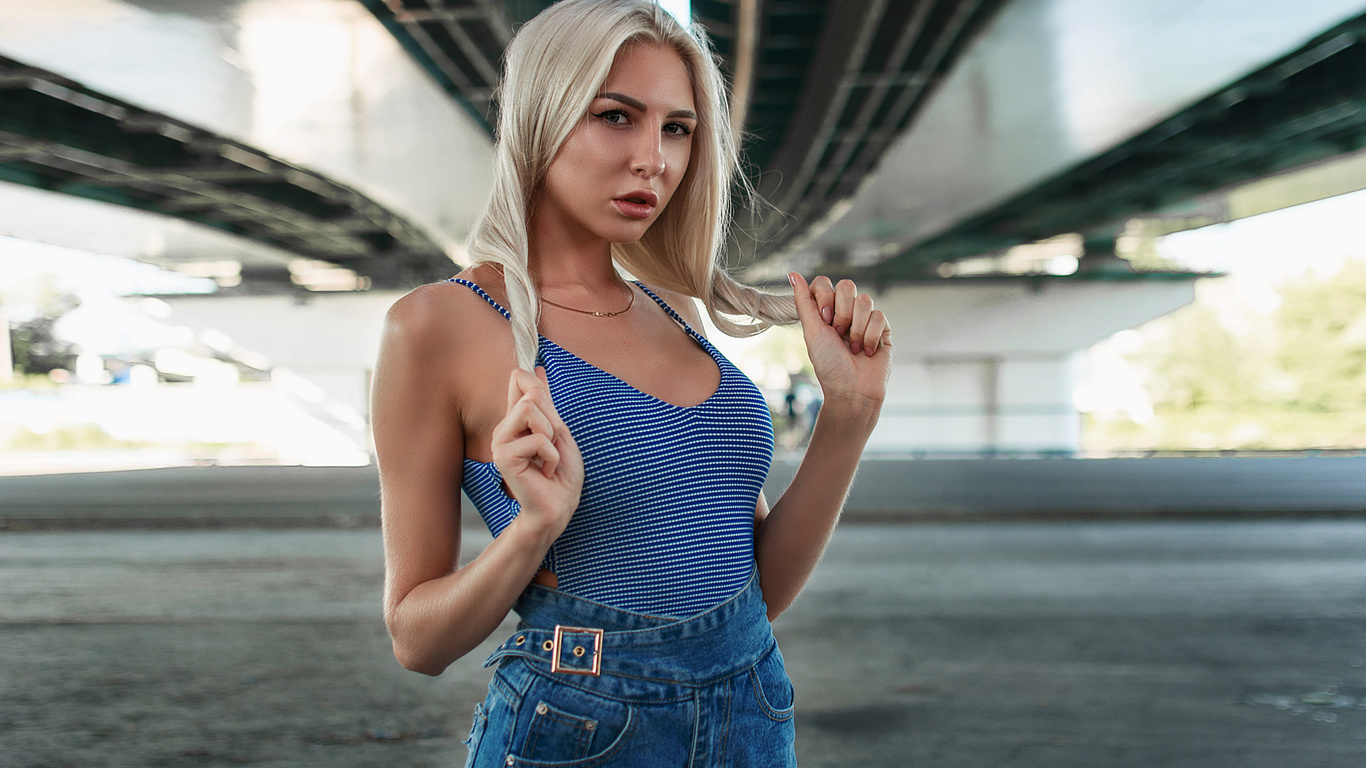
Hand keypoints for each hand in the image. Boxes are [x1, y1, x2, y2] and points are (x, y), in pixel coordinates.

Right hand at [490, 367, 582, 538]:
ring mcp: (500, 442)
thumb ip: (545, 401)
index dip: (538, 385)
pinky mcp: (503, 457)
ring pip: (529, 408)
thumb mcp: (558, 430)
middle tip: (553, 447)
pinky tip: (545, 473)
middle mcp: (504, 429)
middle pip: (531, 393)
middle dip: (553, 419)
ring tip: (548, 458)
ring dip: (551, 435)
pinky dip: (551, 455)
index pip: (519, 379)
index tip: (547, 406)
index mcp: (516, 420)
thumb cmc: (562, 473)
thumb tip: (536, 367)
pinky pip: (536, 438)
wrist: (560, 506)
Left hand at [789, 273, 890, 408]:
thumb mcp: (812, 332)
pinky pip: (879, 316)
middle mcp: (845, 312)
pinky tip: (866, 351)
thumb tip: (792, 274)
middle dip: (842, 312)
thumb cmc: (828, 365)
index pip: (825, 283)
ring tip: (852, 347)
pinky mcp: (883, 329)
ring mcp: (865, 320)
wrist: (851, 390)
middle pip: (847, 286)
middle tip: (838, 334)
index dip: (825, 297)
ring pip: (865, 300)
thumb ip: (803, 302)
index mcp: (825, 311)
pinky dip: (870, 336)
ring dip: (856, 328)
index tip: (824, 319)